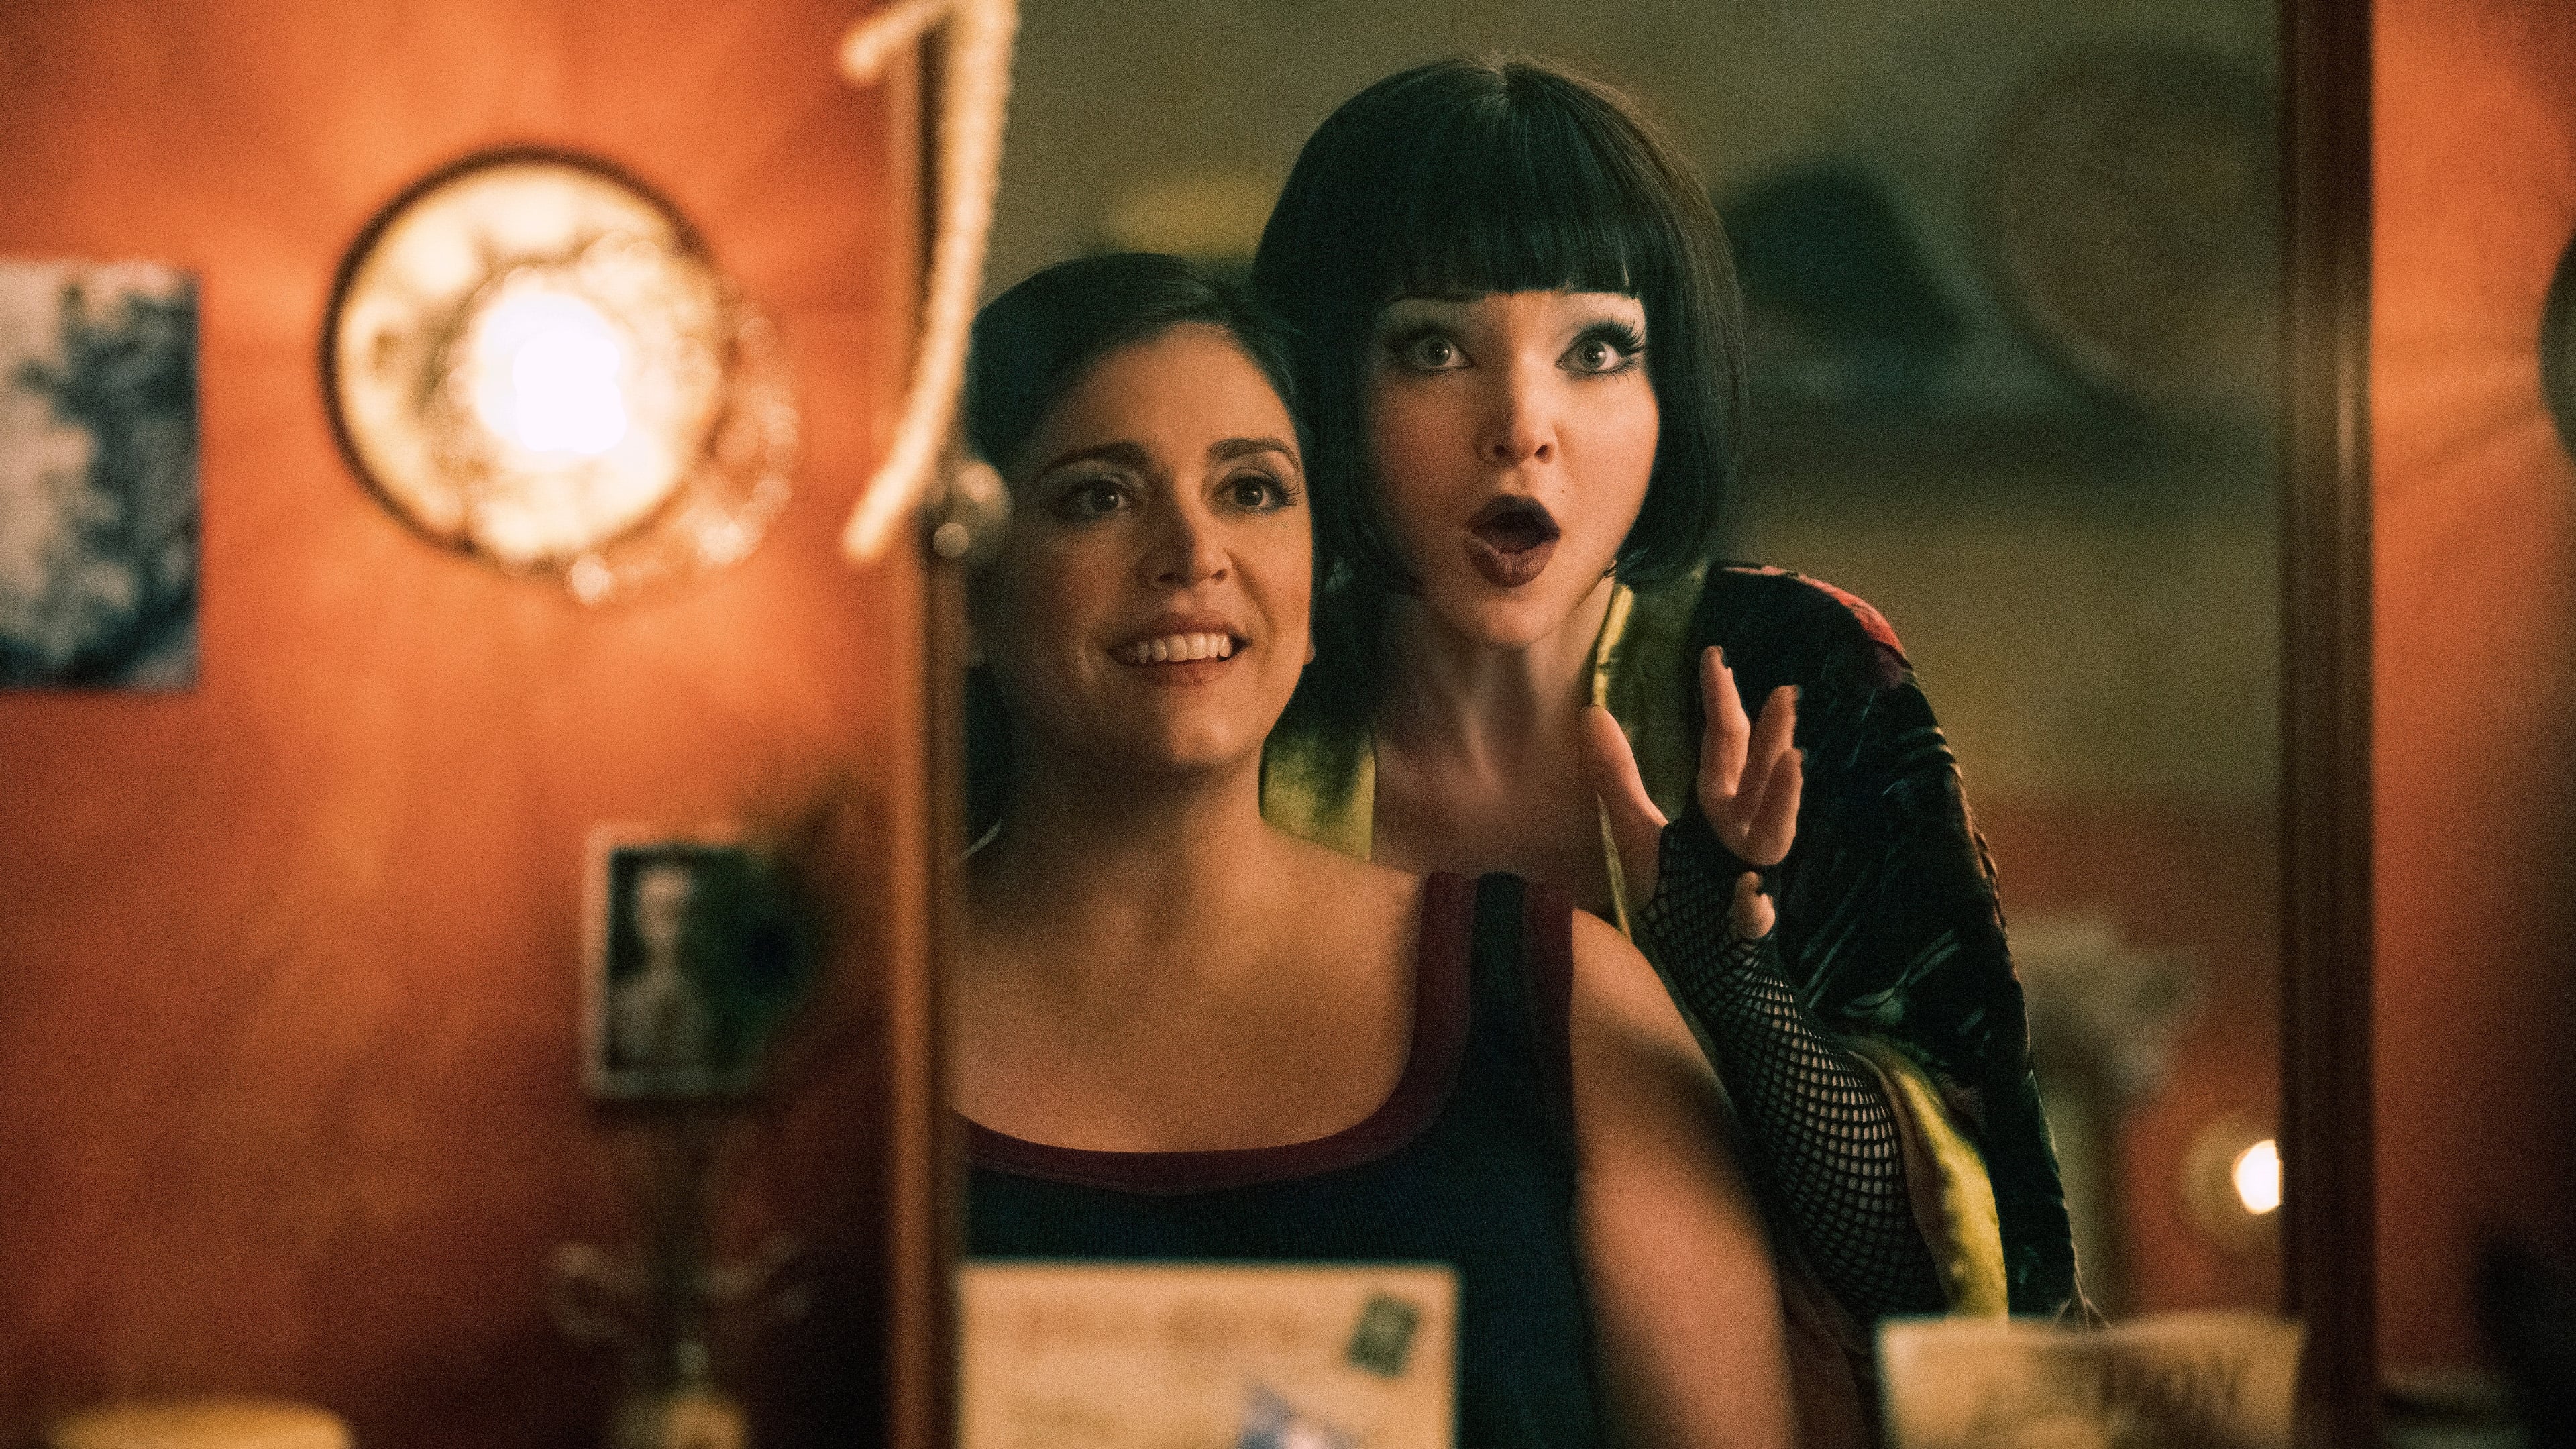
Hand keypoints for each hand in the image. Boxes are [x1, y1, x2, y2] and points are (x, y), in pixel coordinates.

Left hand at [1582, 647, 1801, 937]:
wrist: (1700, 967)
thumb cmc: (1677, 895)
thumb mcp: (1637, 831)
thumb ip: (1617, 778)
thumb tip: (1590, 712)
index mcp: (1718, 807)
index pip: (1723, 746)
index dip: (1719, 703)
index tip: (1714, 656)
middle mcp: (1742, 833)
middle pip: (1759, 777)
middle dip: (1773, 738)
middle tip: (1785, 692)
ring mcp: (1753, 876)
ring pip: (1773, 833)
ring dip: (1785, 800)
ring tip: (1795, 762)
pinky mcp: (1748, 925)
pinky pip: (1753, 914)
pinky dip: (1752, 906)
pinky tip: (1750, 896)